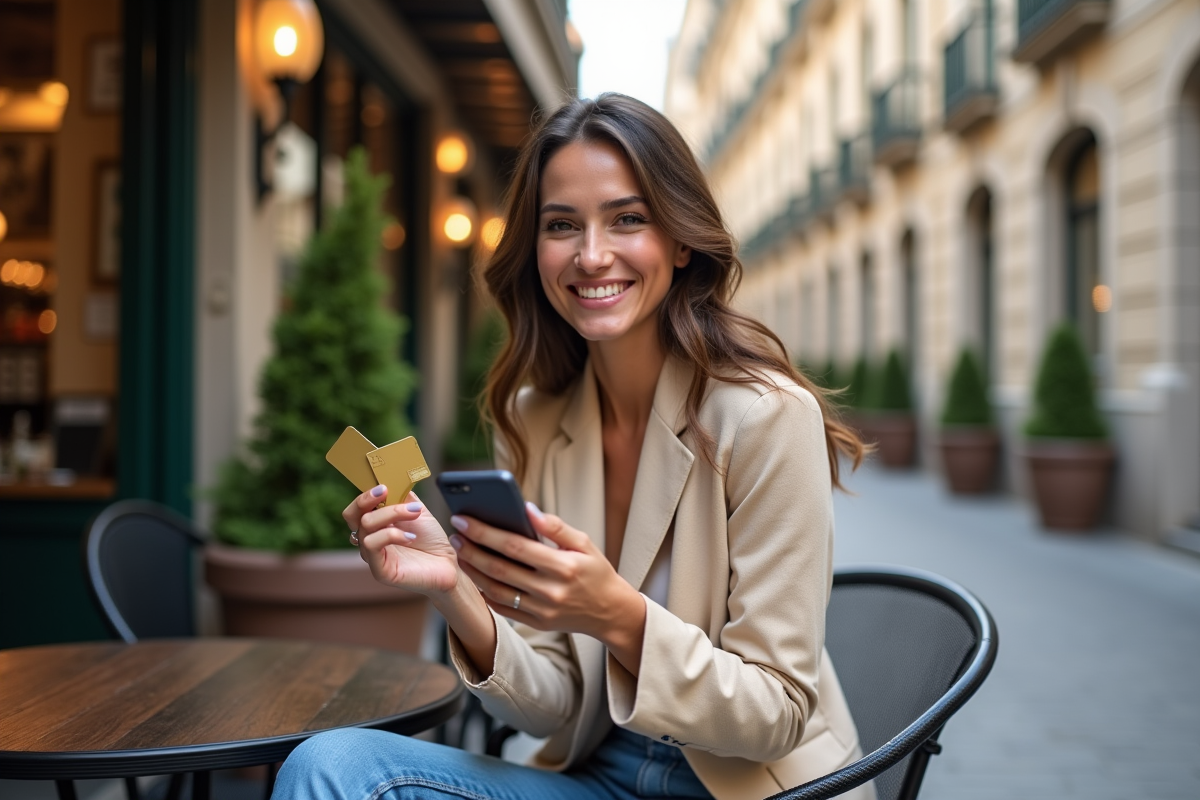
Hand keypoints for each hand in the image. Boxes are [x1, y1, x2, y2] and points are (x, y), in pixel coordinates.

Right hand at [343, 486, 458, 595]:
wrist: (448, 565)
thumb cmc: (431, 540)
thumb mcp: (417, 511)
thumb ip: (402, 496)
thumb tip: (391, 477)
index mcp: (375, 524)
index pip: (357, 507)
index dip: (364, 494)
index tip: (382, 484)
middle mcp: (369, 539)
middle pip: (352, 514)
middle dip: (368, 498)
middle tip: (386, 490)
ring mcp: (372, 556)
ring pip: (365, 525)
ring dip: (391, 513)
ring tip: (415, 513)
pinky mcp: (379, 570)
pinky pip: (372, 545)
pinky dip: (392, 534)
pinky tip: (410, 535)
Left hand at [449, 503, 646, 670]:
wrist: (610, 611)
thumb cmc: (595, 571)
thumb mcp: (584, 543)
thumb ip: (555, 526)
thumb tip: (526, 509)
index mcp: (564, 566)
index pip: (515, 546)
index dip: (486, 532)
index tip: (464, 519)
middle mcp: (551, 591)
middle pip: (500, 569)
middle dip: (472, 550)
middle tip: (455, 535)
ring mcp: (542, 611)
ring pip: (496, 590)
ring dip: (473, 571)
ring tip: (460, 553)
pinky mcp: (537, 624)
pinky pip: (503, 609)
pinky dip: (485, 592)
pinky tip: (475, 576)